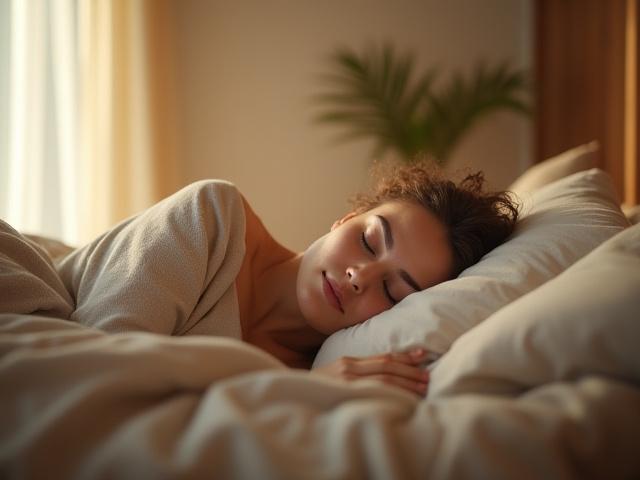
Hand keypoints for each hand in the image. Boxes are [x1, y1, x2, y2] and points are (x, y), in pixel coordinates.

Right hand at [312, 348, 429, 395]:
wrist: (291, 395)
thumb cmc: (316, 388)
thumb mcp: (335, 375)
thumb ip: (356, 371)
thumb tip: (383, 373)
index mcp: (348, 362)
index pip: (383, 357)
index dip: (404, 356)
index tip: (422, 355)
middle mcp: (348, 369)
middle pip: (386, 367)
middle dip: (410, 372)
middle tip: (428, 377)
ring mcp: (346, 383)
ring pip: (383, 381)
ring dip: (406, 385)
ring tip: (423, 390)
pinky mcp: (343, 395)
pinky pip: (372, 394)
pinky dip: (390, 396)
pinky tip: (403, 400)